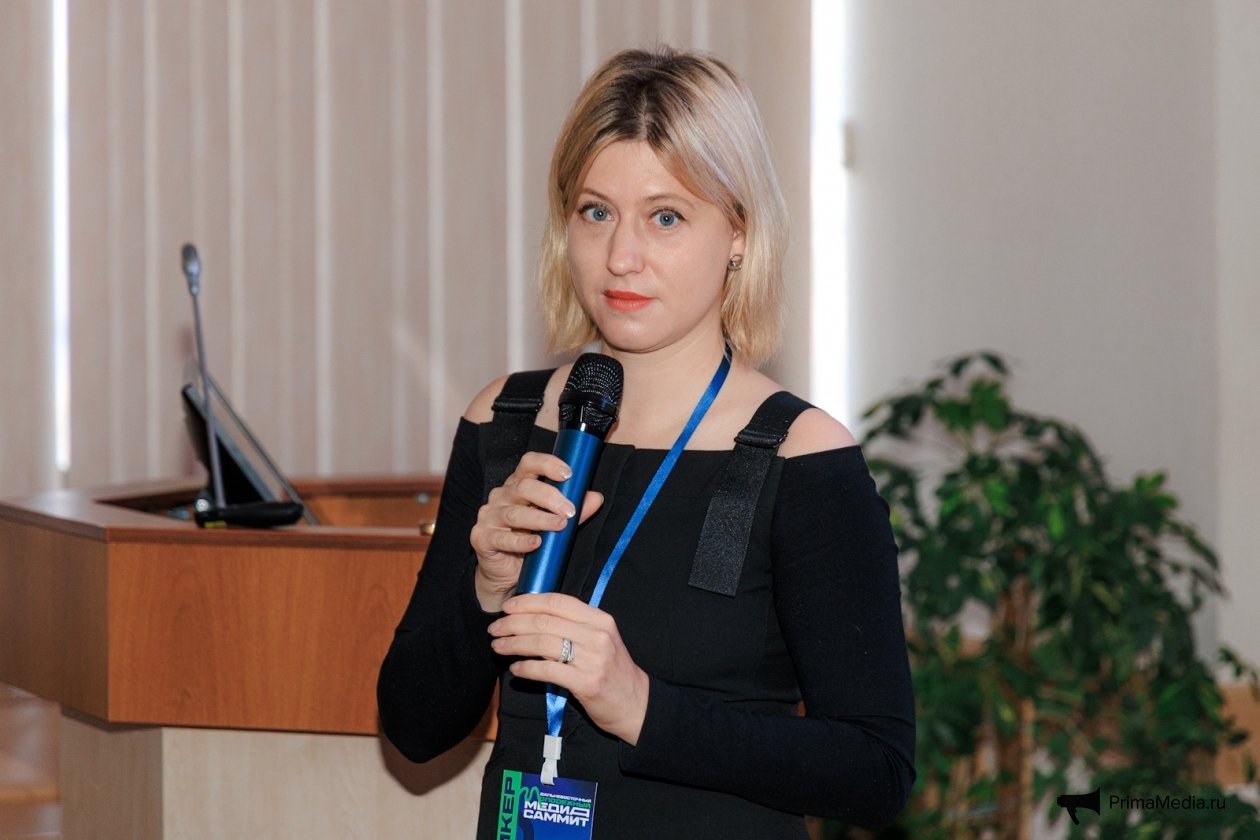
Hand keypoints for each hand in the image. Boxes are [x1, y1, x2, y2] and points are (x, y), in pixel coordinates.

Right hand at [469, 452, 602, 612]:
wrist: (506, 575)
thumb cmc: (531, 542)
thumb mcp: (555, 523)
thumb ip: (574, 510)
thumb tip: (596, 498)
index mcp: (517, 485)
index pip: (529, 463)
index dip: (547, 464)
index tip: (568, 474)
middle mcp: (501, 497)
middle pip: (524, 487)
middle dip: (550, 496)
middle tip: (570, 510)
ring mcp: (489, 517)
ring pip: (515, 513)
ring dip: (540, 519)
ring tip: (560, 525)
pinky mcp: (482, 538)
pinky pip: (502, 539)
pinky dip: (521, 541)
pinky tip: (536, 543)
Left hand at [488, 593, 649, 745]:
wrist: (636, 704)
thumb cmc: (612, 670)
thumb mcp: (600, 639)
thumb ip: (574, 626)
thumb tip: (534, 616)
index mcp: (600, 619)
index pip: (558, 602)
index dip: (528, 602)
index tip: (508, 607)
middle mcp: (597, 635)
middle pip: (546, 621)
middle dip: (514, 623)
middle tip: (495, 628)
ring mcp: (593, 659)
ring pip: (543, 644)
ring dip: (514, 644)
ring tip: (499, 647)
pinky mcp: (587, 683)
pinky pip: (548, 671)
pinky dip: (527, 668)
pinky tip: (515, 669)